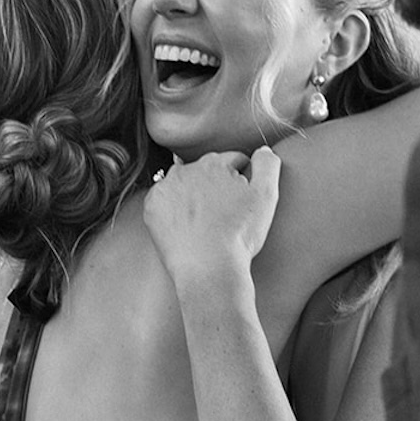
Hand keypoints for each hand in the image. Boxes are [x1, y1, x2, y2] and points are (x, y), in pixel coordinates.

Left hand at [143, 148, 281, 292]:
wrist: (209, 269)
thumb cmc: (239, 236)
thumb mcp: (266, 196)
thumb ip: (268, 164)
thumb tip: (261, 151)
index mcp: (214, 163)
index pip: (233, 161)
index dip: (243, 179)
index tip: (242, 200)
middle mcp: (186, 169)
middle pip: (207, 172)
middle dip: (217, 186)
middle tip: (225, 214)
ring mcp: (166, 188)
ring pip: (184, 185)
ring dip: (194, 196)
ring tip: (206, 222)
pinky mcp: (152, 208)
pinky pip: (165, 202)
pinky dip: (174, 211)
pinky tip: (187, 227)